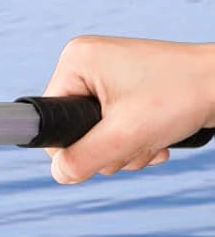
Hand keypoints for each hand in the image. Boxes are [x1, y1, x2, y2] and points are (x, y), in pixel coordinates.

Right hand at [41, 35, 214, 184]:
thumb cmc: (186, 94)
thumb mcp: (124, 135)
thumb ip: (81, 160)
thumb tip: (60, 175)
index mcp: (75, 62)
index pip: (50, 123)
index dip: (74, 146)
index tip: (109, 141)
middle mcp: (87, 66)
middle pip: (74, 133)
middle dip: (106, 149)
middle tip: (136, 140)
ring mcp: (106, 78)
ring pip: (95, 137)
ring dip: (124, 149)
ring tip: (152, 137)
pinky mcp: (125, 91)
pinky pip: (113, 131)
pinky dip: (134, 142)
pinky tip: (157, 138)